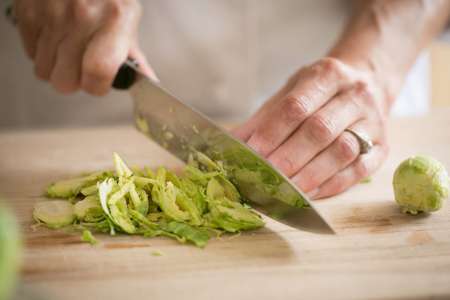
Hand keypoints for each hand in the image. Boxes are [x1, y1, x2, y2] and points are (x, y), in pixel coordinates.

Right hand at [14, 0, 155, 94]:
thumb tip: (145, 81)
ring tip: (69, 48)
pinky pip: (30, 54)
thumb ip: (133, 53)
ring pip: (44, 71)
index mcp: (113, 20)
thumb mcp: (128, 16)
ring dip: (57, 66)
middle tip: (82, 65)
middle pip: (65, 81)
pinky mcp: (28, 12)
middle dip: (74, 80)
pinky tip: (56, 36)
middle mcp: (80, 17)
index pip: (97, 72)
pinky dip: (42, 51)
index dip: (96, 86)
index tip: (99, 83)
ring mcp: (51, 14)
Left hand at [233, 57, 389, 198]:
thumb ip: (263, 118)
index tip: (251, 154)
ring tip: (285, 190)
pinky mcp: (382, 147)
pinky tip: (310, 194)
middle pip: (319, 130)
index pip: (295, 107)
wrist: (369, 82)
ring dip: (310, 175)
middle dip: (288, 158)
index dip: (271, 133)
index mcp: (327, 75)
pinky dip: (331, 185)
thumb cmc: (320, 92)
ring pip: (342, 152)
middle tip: (265, 177)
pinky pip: (358, 171)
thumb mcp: (290, 91)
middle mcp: (355, 95)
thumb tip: (232, 144)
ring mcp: (374, 121)